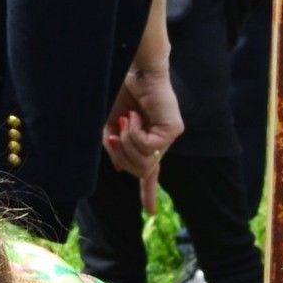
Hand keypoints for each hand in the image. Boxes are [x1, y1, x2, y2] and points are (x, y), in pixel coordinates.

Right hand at [103, 64, 182, 213]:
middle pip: (140, 170)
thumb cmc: (119, 94)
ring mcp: (169, 136)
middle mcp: (161, 142)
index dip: (147, 192)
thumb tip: (122, 170)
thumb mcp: (109, 127)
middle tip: (114, 134)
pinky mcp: (173, 129)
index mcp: (146, 142)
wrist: (131, 71)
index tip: (151, 211)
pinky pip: (148, 147)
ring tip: (126, 120)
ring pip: (145, 162)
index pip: (149, 173)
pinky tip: (134, 117)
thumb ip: (115, 149)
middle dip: (122, 156)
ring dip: (126, 144)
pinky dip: (134, 134)